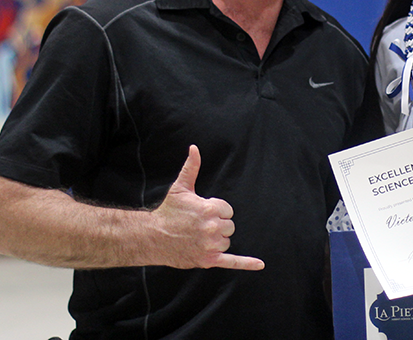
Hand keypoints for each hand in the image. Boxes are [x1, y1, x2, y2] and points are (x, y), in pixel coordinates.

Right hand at [151, 145, 264, 270]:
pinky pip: (232, 261)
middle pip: (229, 226)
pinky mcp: (208, 260)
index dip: (216, 211)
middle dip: (217, 225)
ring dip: (217, 240)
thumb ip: (192, 167)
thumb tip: (195, 148)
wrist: (153, 237)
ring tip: (198, 237)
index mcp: (210, 209)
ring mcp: (211, 245)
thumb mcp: (180, 187)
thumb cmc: (168, 212)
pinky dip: (247, 263)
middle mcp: (212, 228)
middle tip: (198, 226)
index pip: (228, 211)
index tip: (201, 213)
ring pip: (226, 241)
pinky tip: (260, 265)